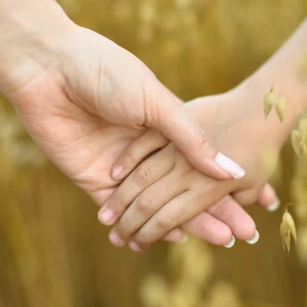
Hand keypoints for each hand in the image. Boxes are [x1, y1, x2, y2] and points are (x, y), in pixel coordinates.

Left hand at [5, 26, 258, 245]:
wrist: (50, 67)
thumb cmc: (106, 72)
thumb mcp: (155, 101)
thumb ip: (190, 138)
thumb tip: (231, 170)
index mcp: (162, 127)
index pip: (200, 164)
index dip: (225, 184)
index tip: (255, 204)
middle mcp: (144, 152)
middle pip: (183, 189)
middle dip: (213, 210)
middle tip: (242, 234)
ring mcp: (119, 168)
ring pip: (156, 204)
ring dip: (186, 222)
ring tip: (218, 239)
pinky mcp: (92, 177)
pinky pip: (123, 208)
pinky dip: (147, 222)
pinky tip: (174, 235)